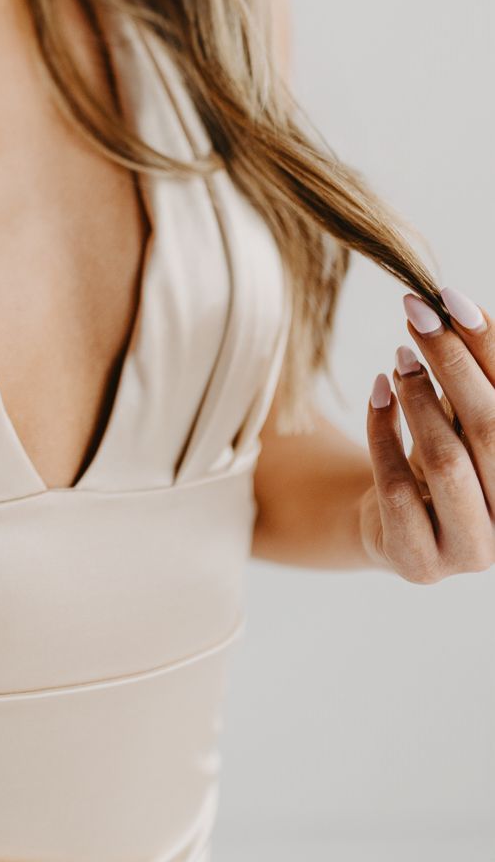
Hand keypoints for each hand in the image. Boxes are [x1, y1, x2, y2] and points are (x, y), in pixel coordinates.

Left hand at [358, 284, 494, 581]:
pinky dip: (383, 431)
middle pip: (489, 429)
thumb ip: (472, 374)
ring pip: (447, 461)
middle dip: (451, 362)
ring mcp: (473, 551)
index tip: (452, 297)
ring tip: (400, 356)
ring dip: (419, 397)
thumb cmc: (441, 451)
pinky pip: (397, 488)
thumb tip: (458, 308)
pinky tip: (378, 391)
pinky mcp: (421, 564)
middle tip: (416, 312)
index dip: (489, 347)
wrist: (389, 520)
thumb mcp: (461, 412)